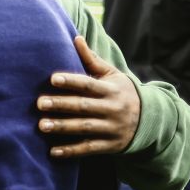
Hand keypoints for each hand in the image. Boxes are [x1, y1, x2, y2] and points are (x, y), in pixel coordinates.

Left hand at [39, 35, 140, 157]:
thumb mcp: (112, 75)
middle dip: (61, 105)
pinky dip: (72, 151)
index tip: (52, 78)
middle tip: (39, 103)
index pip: (89, 84)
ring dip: (63, 128)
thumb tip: (75, 38)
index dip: (71, 81)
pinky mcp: (111, 145)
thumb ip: (92, 60)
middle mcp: (112, 109)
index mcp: (111, 89)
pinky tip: (53, 151)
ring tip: (42, 126)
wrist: (150, 119)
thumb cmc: (121, 92)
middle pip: (84, 106)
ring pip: (85, 128)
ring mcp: (112, 128)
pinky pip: (89, 148)